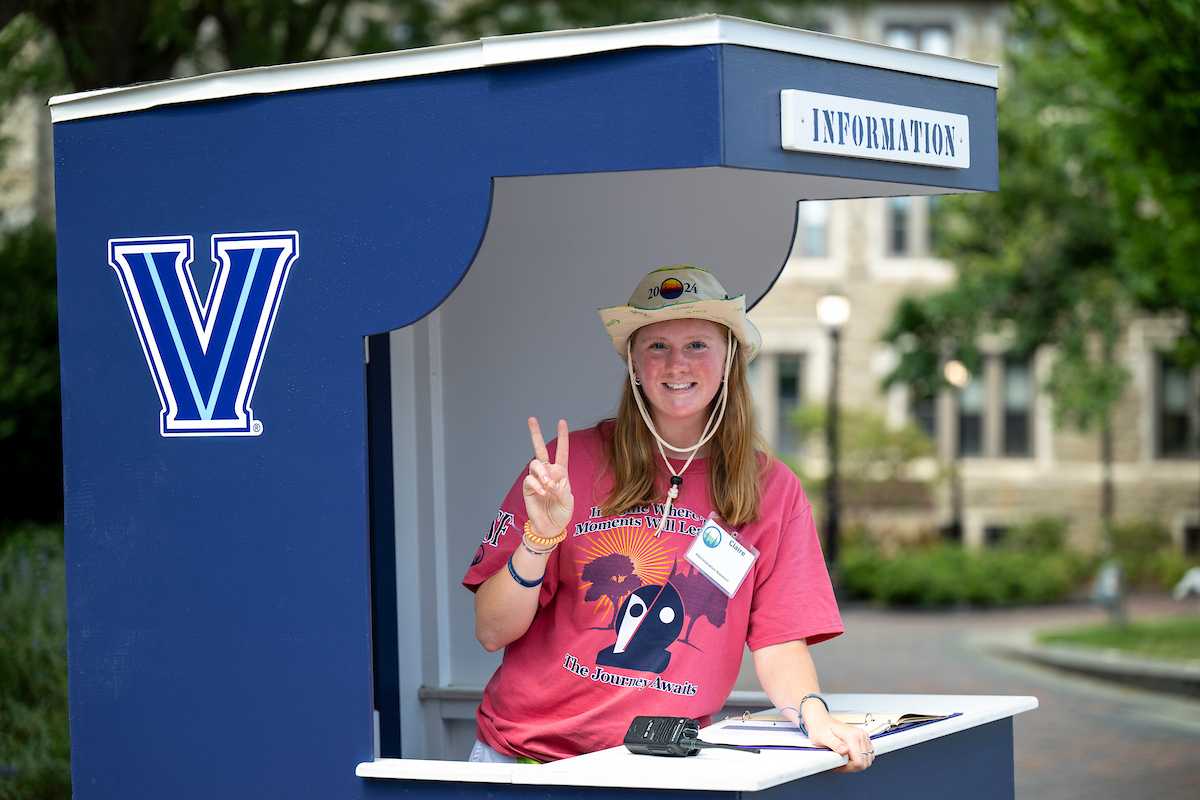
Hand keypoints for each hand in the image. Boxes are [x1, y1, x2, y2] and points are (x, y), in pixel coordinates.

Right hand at [523, 418, 572, 538]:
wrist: (551, 527)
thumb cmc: (562, 514)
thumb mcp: (569, 501)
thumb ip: (562, 489)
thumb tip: (550, 481)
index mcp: (561, 473)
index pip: (561, 451)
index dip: (562, 437)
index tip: (561, 421)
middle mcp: (548, 473)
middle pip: (540, 449)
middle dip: (536, 434)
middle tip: (531, 419)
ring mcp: (537, 480)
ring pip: (535, 464)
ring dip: (542, 473)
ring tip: (548, 485)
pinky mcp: (528, 489)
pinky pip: (529, 480)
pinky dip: (537, 485)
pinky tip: (544, 494)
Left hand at [802, 706, 874, 772]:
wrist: (822, 722)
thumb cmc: (821, 729)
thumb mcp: (823, 737)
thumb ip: (835, 744)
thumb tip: (845, 751)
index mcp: (852, 736)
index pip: (858, 762)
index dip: (848, 768)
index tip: (839, 765)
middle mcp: (860, 735)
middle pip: (864, 763)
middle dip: (851, 767)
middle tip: (839, 763)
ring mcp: (864, 737)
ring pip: (867, 761)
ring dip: (856, 764)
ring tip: (844, 760)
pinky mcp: (864, 739)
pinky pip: (868, 756)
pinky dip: (860, 760)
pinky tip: (849, 757)